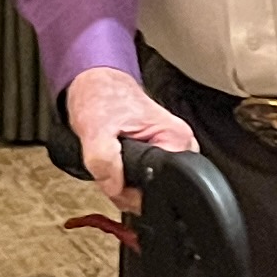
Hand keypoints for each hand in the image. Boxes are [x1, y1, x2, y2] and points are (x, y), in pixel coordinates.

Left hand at [65, 63, 197, 212]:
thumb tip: (116, 187)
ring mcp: (172, 148)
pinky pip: (142, 179)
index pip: (162, 187)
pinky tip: (116, 161)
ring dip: (124, 182)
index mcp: (177, 138)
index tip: (115, 178)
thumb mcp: (95, 129)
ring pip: (147, 187)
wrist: (97, 84)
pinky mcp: (160, 152)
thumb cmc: (101, 96)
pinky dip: (124, 177)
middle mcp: (181, 144)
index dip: (132, 192)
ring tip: (112, 160)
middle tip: (110, 165)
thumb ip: (104, 163)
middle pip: (155, 191)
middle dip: (128, 188)